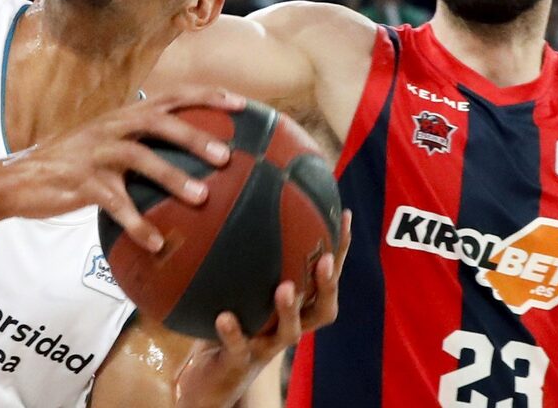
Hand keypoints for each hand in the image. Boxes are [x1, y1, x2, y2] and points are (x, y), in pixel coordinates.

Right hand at [0, 87, 242, 251]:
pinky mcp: (82, 181)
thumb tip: (190, 159)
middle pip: (159, 121)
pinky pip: (115, 204)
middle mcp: (113, 127)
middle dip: (194, 134)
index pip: (172, 96)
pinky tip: (157, 244)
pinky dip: (138, 224)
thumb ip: (143, 144)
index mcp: (124, 115)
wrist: (20, 178)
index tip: (242, 104)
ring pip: (140, 158)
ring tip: (202, 197)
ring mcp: (97, 152)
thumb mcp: (108, 144)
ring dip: (172, 176)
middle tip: (226, 155)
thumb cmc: (74, 163)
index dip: (207, 96)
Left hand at [174, 212, 350, 407]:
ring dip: (289, 309)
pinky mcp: (241, 359)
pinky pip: (240, 346)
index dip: (339, 249)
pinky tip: (224, 316)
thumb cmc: (235, 316)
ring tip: (284, 288)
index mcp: (298, 305)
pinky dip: (234, 332)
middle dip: (327, 284)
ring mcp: (267, 344)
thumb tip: (250, 187)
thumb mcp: (245, 280)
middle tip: (326, 260)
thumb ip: (252, 247)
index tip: (343, 215)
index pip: (327, 275)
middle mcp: (291, 326)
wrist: (214, 370)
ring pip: (289, 332)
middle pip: (323, 309)